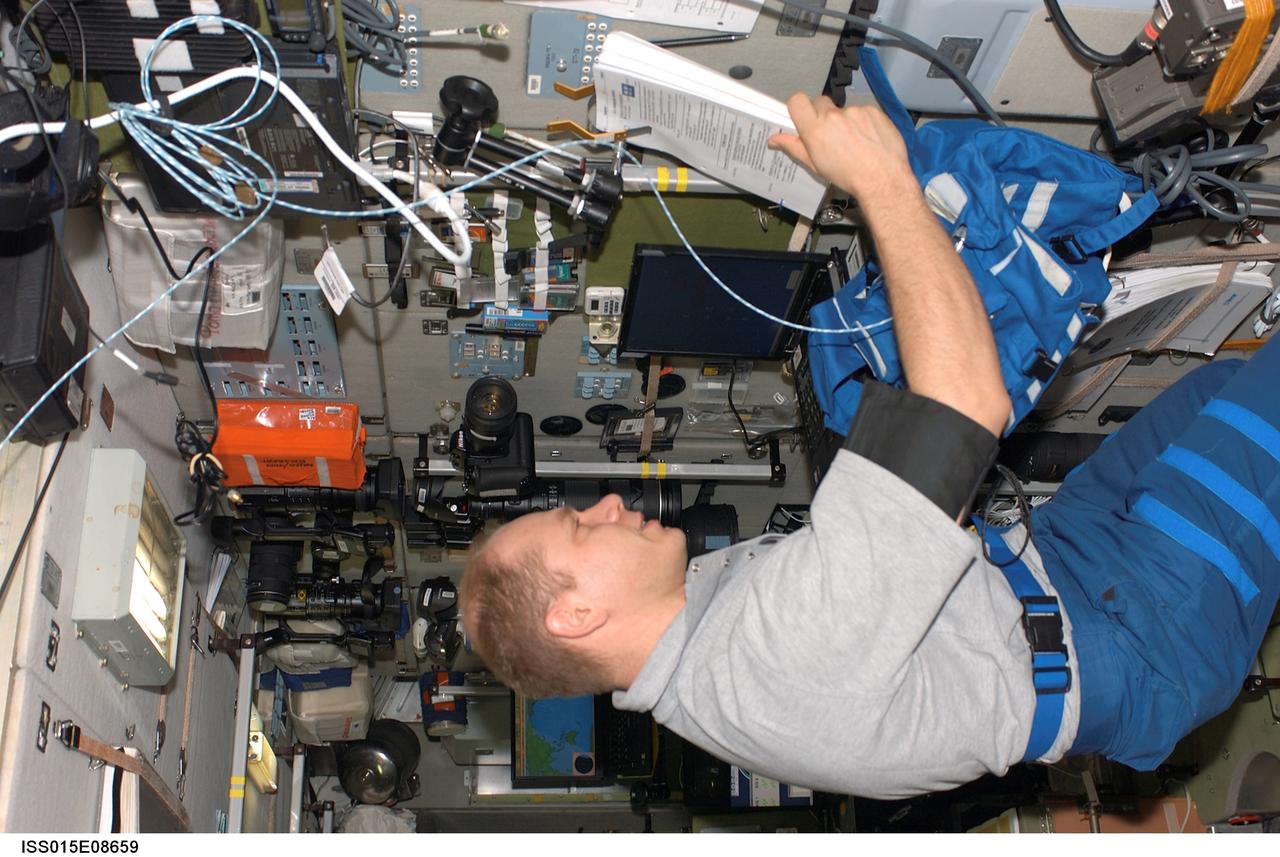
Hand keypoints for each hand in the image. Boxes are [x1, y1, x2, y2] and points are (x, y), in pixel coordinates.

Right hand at [768, 94, 914, 204]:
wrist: (882, 178)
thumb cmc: (848, 176)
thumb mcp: (815, 166)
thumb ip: (794, 147)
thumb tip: (774, 139)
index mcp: (815, 129)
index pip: (797, 101)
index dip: (798, 107)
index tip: (803, 117)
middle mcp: (833, 116)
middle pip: (820, 103)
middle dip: (822, 115)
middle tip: (830, 135)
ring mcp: (855, 111)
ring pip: (843, 110)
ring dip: (845, 121)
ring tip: (854, 143)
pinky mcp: (873, 111)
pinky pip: (863, 112)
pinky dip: (864, 122)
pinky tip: (868, 139)